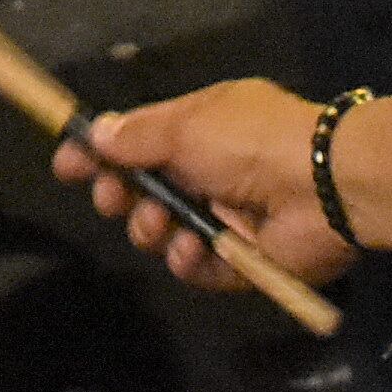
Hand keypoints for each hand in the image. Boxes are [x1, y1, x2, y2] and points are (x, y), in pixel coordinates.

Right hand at [53, 82, 351, 291]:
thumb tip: (96, 133)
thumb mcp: (189, 124)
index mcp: (200, 130)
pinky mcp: (240, 261)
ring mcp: (224, 218)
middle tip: (113, 199)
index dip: (101, 154)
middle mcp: (208, 173)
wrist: (325, 186)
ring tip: (162, 223)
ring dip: (152, 228)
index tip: (66, 166)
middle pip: (143, 191)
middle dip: (120, 196)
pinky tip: (195, 247)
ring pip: (163, 232)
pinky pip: (196, 267)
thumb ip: (138, 134)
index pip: (138, 142)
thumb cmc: (253, 141)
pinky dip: (189, 260)